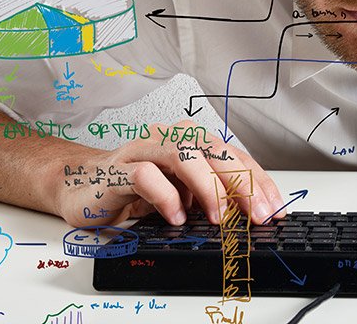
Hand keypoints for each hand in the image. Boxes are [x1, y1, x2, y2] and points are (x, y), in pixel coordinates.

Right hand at [55, 119, 284, 228]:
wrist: (82, 186)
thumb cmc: (135, 189)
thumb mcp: (181, 193)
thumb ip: (209, 196)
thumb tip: (248, 214)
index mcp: (189, 140)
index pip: (233, 155)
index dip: (257, 181)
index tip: (274, 208)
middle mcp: (169, 137)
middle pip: (214, 150)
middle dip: (241, 183)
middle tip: (257, 215)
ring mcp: (143, 150)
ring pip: (183, 155)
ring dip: (207, 187)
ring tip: (219, 217)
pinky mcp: (118, 169)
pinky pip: (145, 176)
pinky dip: (165, 197)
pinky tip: (175, 218)